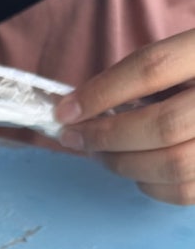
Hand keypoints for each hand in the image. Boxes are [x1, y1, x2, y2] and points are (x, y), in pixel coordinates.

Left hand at [55, 30, 194, 204]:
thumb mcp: (183, 57)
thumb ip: (144, 76)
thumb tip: (81, 107)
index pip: (153, 68)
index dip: (102, 92)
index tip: (65, 110)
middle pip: (162, 124)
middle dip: (106, 136)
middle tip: (76, 138)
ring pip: (172, 164)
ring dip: (122, 164)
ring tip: (100, 154)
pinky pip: (184, 191)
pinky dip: (150, 185)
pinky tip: (137, 170)